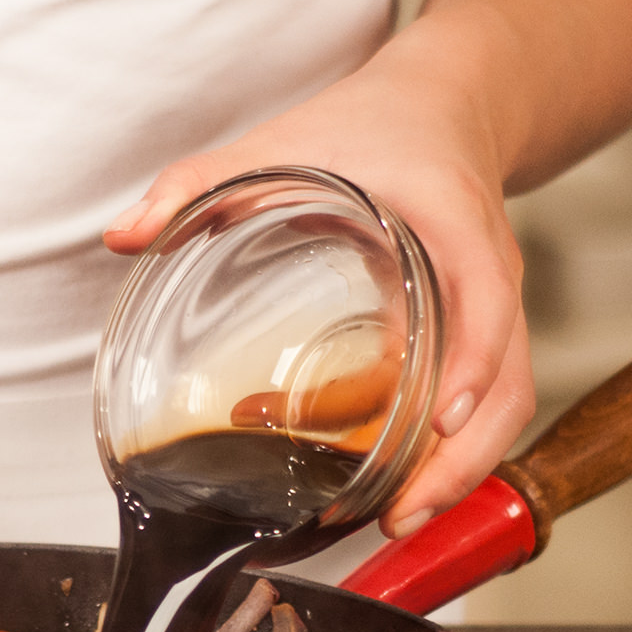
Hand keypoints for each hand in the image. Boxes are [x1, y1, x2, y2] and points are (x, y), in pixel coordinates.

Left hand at [103, 49, 534, 538]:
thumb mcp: (282, 143)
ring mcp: (491, 312)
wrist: (443, 108)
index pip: (488, 303)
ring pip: (503, 405)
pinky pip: (484, 403)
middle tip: (400, 514)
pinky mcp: (481, 336)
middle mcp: (488, 277)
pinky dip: (449, 453)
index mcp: (455, 228)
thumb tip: (124, 234)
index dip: (476, 366)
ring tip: (396, 522)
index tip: (443, 421)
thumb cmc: (371, 128)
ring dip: (459, 472)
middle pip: (508, 384)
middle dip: (463, 459)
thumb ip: (199, 183)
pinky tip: (396, 490)